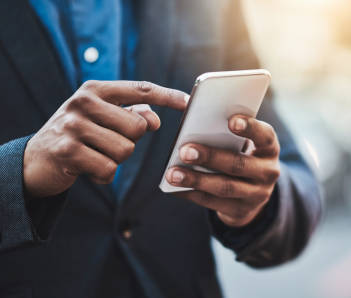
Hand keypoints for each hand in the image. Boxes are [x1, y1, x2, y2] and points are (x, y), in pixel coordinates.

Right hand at [24, 80, 187, 198]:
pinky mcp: (67, 151)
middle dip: (130, 141)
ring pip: (125, 150)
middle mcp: (83, 102)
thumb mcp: (101, 118)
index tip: (189, 102)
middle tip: (107, 143)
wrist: (34, 159)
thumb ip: (131, 114)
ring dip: (116, 160)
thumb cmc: (78, 136)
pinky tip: (88, 168)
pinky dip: (104, 175)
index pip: (140, 89)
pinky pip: (109, 169)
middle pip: (137, 127)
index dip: (167, 96)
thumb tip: (154, 119)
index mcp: (95, 90)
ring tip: (96, 154)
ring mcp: (73, 126)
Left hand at [165, 115, 280, 226]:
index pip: (265, 136)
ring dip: (197, 180)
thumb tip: (194, 128)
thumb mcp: (244, 145)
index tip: (231, 121)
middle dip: (211, 157)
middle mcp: (268, 172)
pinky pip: (213, 203)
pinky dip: (191, 194)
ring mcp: (257, 195)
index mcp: (270, 149)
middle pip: (239, 164)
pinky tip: (174, 187)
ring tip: (173, 174)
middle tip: (185, 151)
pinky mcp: (241, 210)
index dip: (250, 128)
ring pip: (225, 187)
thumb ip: (227, 136)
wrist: (253, 194)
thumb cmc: (242, 155)